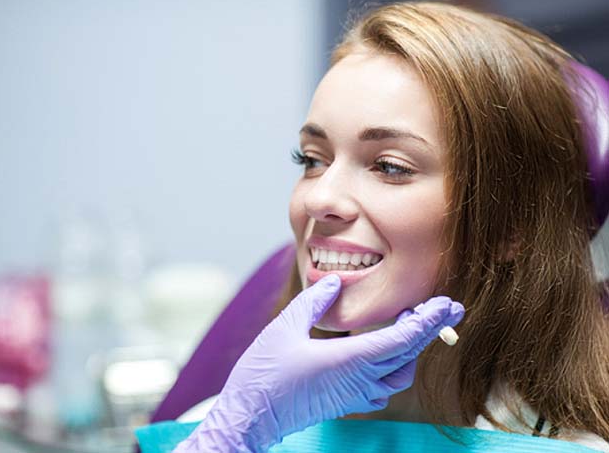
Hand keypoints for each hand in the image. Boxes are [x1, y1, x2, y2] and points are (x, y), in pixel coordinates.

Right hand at [174, 274, 463, 452]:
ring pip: (400, 375)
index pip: (401, 339)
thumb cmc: (264, 374)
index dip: (427, 321)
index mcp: (349, 360)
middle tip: (447, 307)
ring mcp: (354, 395)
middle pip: (408, 354)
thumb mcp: (285, 327)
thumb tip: (335, 282)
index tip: (446, 304)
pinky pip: (383, 388)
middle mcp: (358, 380)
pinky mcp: (346, 403)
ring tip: (412, 325)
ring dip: (412, 349)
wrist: (250, 416)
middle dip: (430, 329)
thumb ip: (314, 301)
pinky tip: (385, 356)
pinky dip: (394, 369)